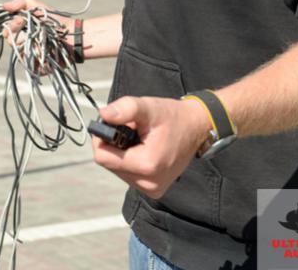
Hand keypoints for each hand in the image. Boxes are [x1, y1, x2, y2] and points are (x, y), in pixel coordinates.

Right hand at [2, 0, 73, 73]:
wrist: (71, 35)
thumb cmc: (55, 20)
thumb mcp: (38, 6)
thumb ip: (21, 2)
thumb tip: (4, 5)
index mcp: (20, 31)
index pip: (6, 31)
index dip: (12, 26)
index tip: (20, 21)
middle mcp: (22, 43)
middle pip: (11, 43)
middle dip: (20, 36)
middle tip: (32, 31)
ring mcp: (29, 56)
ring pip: (20, 54)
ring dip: (31, 46)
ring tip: (43, 42)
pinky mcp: (37, 67)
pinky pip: (31, 67)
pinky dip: (38, 61)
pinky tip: (46, 53)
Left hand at [91, 95, 211, 198]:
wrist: (196, 128)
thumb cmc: (174, 117)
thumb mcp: (148, 108)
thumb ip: (125, 109)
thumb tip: (103, 114)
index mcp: (147, 165)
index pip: (103, 157)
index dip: (101, 138)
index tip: (111, 125)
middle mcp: (149, 183)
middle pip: (109, 164)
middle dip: (114, 145)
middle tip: (130, 130)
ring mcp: (152, 188)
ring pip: (117, 170)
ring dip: (122, 152)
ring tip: (139, 139)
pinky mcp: (153, 189)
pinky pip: (128, 174)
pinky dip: (130, 160)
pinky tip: (142, 149)